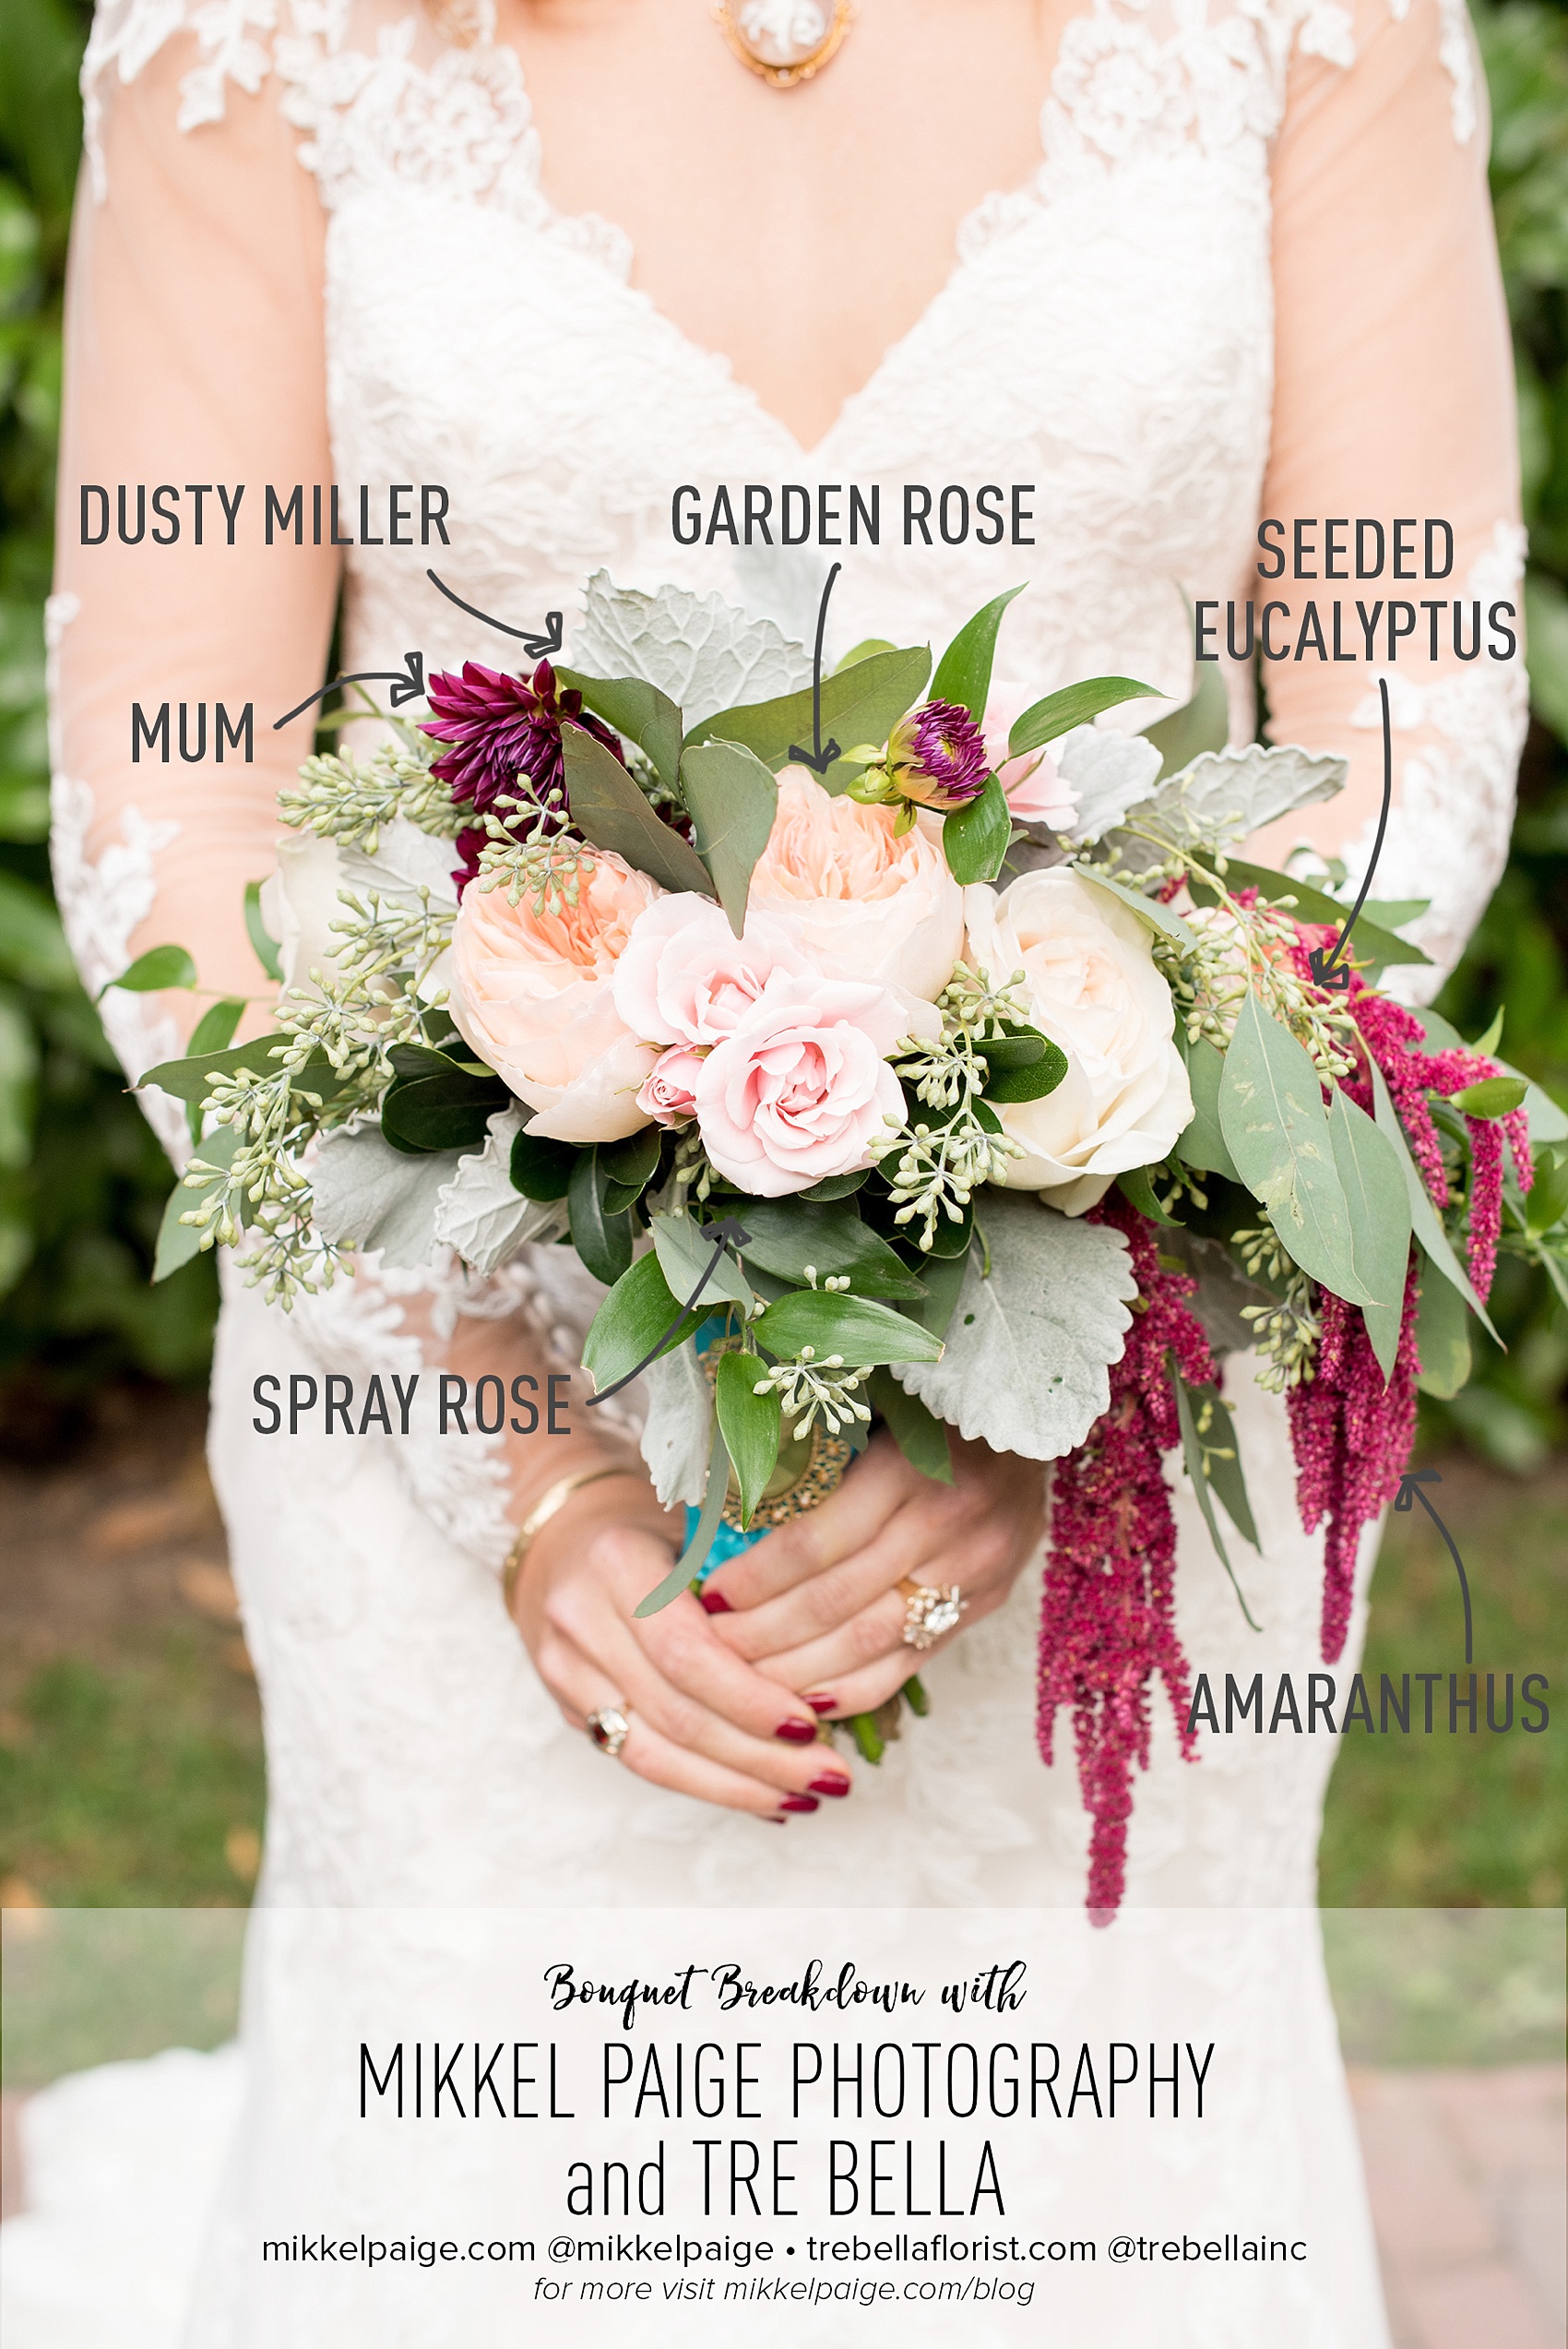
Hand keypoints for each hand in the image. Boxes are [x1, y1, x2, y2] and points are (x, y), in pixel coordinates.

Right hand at [511, 1475, 853, 1820]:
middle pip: (674, 1713)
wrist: (562, 1536)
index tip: (811, 1725)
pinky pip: (639, 1761)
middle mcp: (579, 1620)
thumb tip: (834, 1659)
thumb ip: (748, 1585)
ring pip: (652, 1754)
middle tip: (829, 1777)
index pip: (685, 1651)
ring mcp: (564, 1671)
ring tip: (802, 1797)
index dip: (748, 1697)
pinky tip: (761, 1797)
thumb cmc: (656, 1524)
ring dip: (736, 1786)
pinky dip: (706, 1784)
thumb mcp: (700, 1523)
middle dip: (758, 1757)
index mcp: (617, 1562)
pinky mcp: (569, 1709)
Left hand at [697, 1430, 1045, 1719]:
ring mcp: (972, 1571)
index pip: (814, 1541)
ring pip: (869, 1642)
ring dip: (796, 1672)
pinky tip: (804, 1700)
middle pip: (835, 1601)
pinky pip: (909, 1662)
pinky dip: (853, 1690)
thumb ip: (814, 1453)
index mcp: (908, 1465)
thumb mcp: (873, 1409)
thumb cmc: (929, 1410)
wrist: (1029, 1428)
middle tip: (708, 1648)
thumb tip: (724, 1502)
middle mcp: (946, 1524)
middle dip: (761, 1634)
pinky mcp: (984, 1604)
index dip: (755, 1577)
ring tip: (741, 1682)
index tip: (705, 1594)